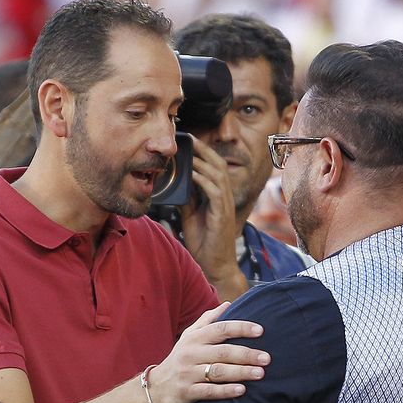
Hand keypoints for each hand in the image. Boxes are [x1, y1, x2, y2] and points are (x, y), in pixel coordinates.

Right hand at [147, 303, 267, 402]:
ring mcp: (188, 373)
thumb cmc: (180, 359)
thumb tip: (228, 304)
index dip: (241, 328)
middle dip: (247, 354)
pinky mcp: (187, 392)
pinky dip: (226, 391)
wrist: (156, 387)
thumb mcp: (189, 337)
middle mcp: (191, 354)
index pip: (220, 329)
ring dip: (241, 372)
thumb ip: (208, 320)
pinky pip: (209, 391)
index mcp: (195, 338)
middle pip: (223, 352)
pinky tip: (242, 390)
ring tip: (260, 373)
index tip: (261, 331)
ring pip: (218, 371)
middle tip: (267, 358)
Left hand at [182, 138, 243, 279]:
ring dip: (203, 161)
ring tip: (189, 150)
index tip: (188, 140)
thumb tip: (177, 182)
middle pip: (218, 165)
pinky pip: (215, 192)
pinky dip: (204, 180)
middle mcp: (225, 197)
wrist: (213, 265)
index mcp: (218, 195)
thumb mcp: (191, 215)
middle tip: (188, 137)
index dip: (203, 152)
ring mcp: (225, 205)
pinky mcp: (222, 215)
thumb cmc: (204, 242)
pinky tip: (192, 173)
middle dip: (204, 149)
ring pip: (218, 175)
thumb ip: (188, 198)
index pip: (213, 167)